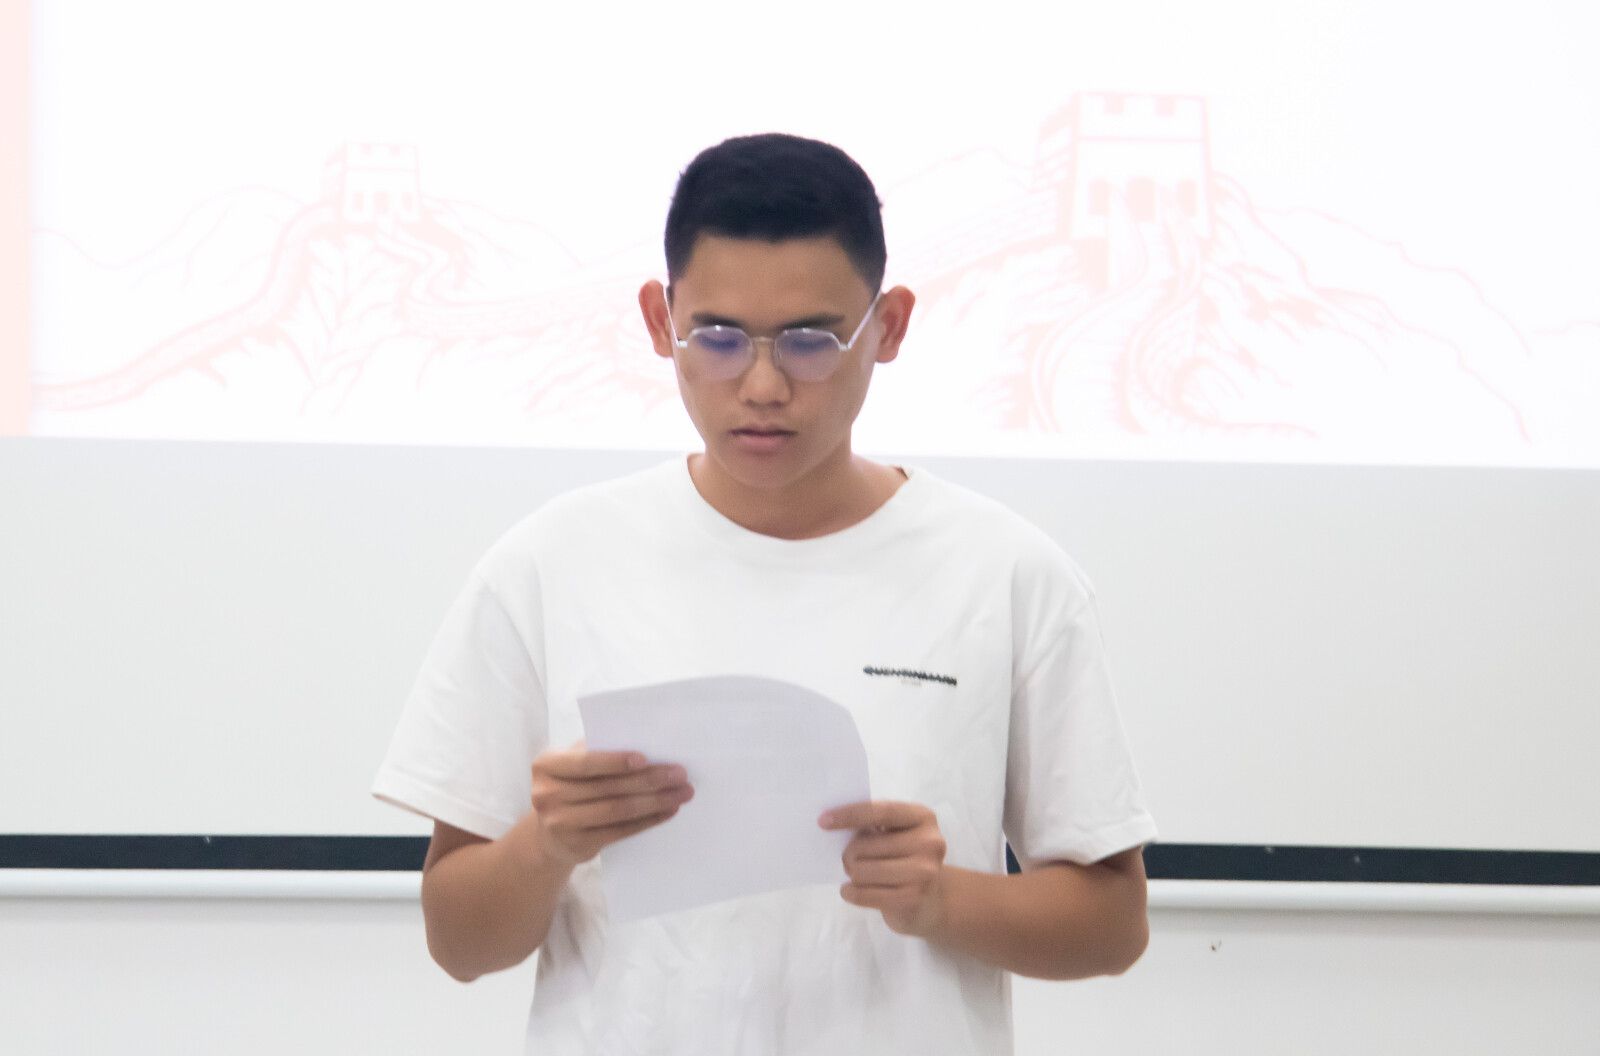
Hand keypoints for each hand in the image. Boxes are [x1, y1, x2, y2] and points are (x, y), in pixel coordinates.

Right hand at [524, 741, 693, 869]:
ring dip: (654, 801)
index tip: (645, 758)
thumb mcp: (572, 763)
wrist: (549, 833)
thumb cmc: (570, 785)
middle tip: (679, 774)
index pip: (584, 762)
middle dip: (648, 779)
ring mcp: (561, 824)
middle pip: (607, 787)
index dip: (615, 761)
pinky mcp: (578, 845)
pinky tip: (667, 811)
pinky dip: (647, 821)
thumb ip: (597, 750)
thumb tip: (647, 741)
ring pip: (617, 810)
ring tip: (681, 793)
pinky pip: (620, 831)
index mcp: (546, 765)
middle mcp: (547, 795)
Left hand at [820, 801, 948, 936]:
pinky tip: (850, 890)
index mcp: (923, 817)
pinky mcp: (913, 898)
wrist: (932, 899)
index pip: (881, 811)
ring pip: (863, 871)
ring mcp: (924, 872)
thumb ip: (872, 824)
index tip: (823, 820)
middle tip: (848, 858)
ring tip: (856, 874)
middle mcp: (929, 843)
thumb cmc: (903, 857)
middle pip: (866, 845)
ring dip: (851, 873)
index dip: (850, 814)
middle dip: (848, 853)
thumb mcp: (896, 833)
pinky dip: (850, 892)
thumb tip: (832, 822)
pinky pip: (865, 894)